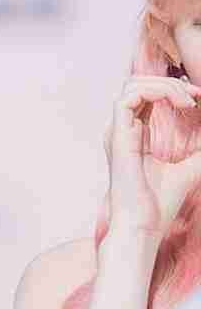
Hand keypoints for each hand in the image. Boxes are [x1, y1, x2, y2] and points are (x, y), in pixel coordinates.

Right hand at [104, 73, 200, 236]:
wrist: (143, 225)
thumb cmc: (160, 205)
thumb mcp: (191, 168)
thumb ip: (200, 149)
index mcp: (134, 137)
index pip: (148, 97)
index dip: (174, 90)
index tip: (199, 99)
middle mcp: (122, 131)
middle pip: (139, 85)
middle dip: (170, 82)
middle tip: (196, 96)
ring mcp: (117, 132)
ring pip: (133, 84)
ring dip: (165, 85)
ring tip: (188, 101)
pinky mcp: (117, 135)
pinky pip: (130, 95)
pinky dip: (158, 91)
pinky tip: (180, 104)